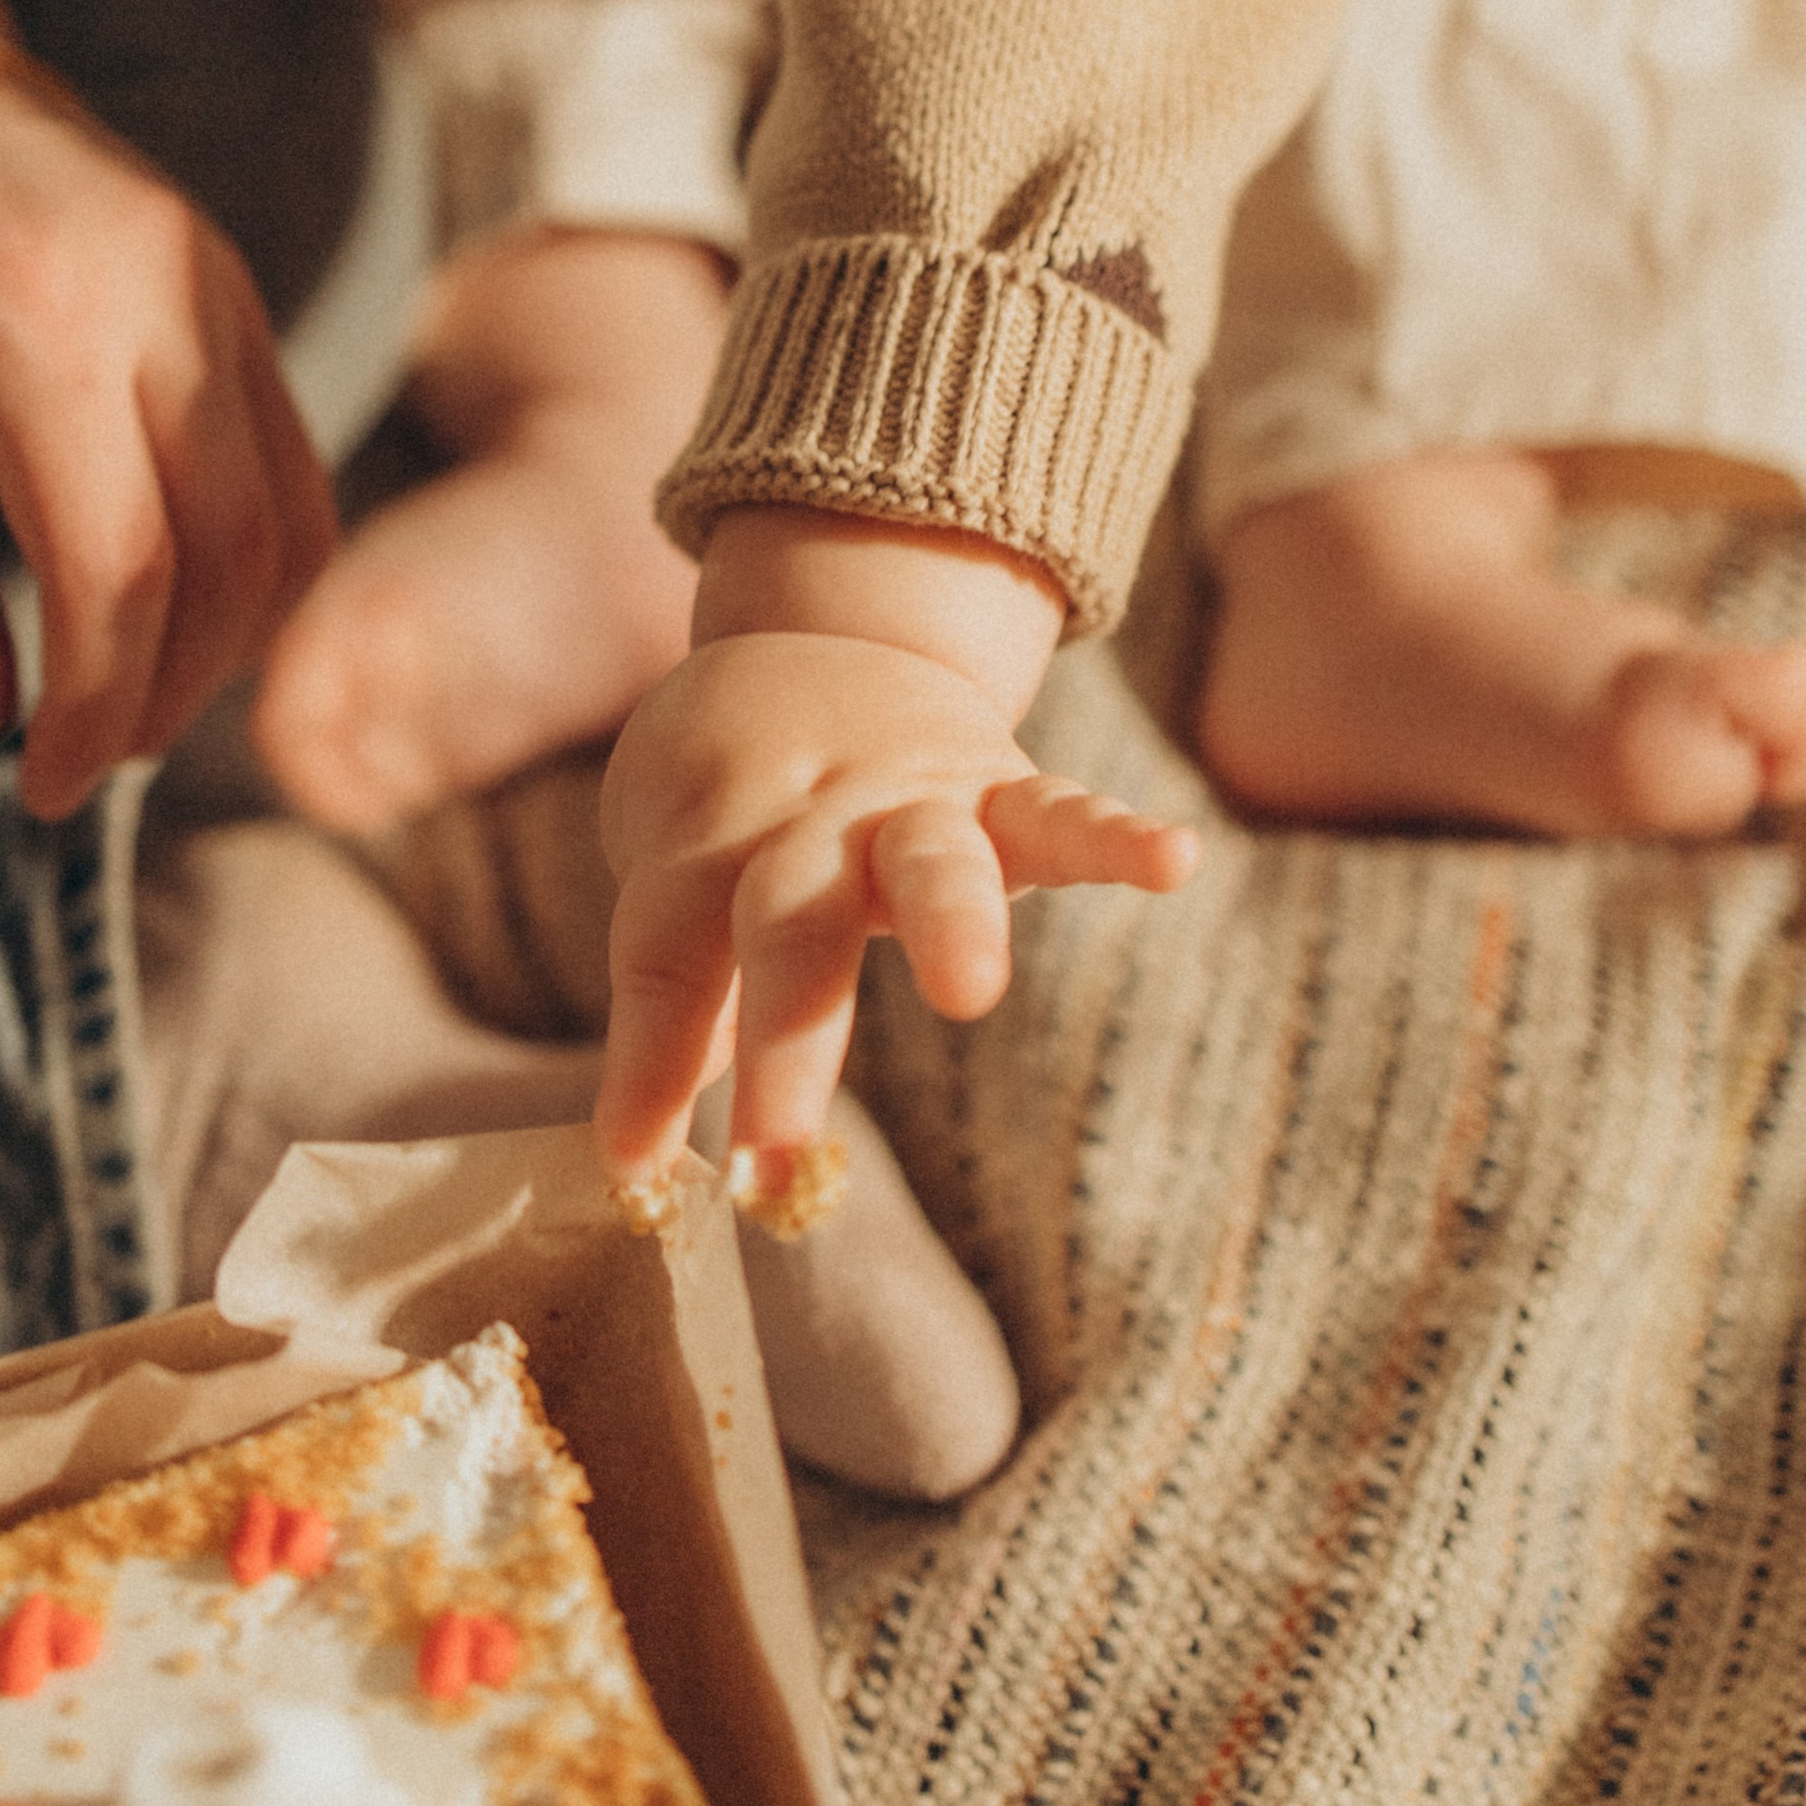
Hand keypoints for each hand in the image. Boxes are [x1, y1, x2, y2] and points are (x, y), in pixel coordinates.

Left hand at [0, 0, 334, 819]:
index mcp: (24, 311)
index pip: (118, 565)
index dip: (91, 707)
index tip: (39, 783)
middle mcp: (153, 288)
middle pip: (226, 555)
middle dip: (163, 695)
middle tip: (83, 764)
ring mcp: (215, 281)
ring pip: (288, 516)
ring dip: (230, 645)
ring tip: (131, 703)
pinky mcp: (237, 290)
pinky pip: (295, 461)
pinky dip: (261, 567)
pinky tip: (182, 620)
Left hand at [595, 612, 1194, 1190]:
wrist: (822, 638)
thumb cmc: (736, 800)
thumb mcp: (680, 873)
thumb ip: (687, 995)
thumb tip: (648, 1151)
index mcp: (711, 842)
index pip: (667, 956)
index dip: (649, 1063)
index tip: (631, 1167)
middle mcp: (812, 821)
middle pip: (790, 922)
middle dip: (787, 1040)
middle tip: (771, 1156)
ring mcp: (915, 801)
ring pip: (929, 859)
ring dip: (950, 923)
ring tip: (972, 992)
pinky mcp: (1006, 791)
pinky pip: (1065, 810)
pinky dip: (1118, 835)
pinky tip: (1174, 860)